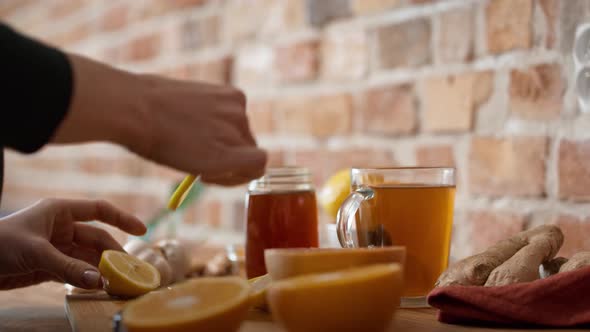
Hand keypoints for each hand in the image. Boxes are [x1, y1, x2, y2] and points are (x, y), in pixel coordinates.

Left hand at [0, 199, 145, 289]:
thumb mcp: (35, 252)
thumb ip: (67, 267)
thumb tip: (97, 280)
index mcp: (59, 212)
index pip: (98, 210)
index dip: (122, 218)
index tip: (142, 230)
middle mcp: (61, 228)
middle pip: (97, 239)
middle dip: (113, 254)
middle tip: (129, 271)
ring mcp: (57, 248)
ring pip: (87, 258)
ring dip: (101, 270)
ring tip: (116, 283)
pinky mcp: (50, 267)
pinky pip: (75, 272)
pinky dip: (87, 279)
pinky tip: (98, 287)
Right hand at [53, 54, 266, 184]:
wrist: (136, 109)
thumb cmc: (148, 109)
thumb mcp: (184, 111)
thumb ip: (205, 126)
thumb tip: (209, 146)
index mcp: (230, 96)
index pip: (242, 131)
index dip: (229, 148)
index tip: (206, 154)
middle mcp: (239, 110)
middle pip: (247, 146)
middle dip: (229, 162)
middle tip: (200, 169)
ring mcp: (239, 128)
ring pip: (251, 160)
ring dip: (229, 171)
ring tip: (198, 169)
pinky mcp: (235, 150)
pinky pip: (255, 168)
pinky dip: (235, 178)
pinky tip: (205, 174)